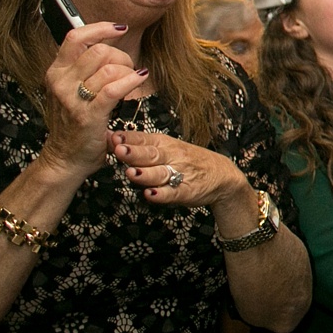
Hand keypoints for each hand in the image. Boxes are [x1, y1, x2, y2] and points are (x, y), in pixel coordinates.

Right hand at [40, 23, 147, 175]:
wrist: (65, 157)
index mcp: (56, 72)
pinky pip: (115, 88)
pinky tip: (139, 79)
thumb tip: (108, 43)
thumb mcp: (70, 89)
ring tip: (131, 80)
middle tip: (128, 68)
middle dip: (122, 55)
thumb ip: (83, 68)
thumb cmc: (73, 122)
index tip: (120, 28)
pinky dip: (132, 80)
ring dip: (128, 71)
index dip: (101, 28)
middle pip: (99, 50)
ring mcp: (73, 99)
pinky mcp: (89, 114)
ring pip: (109, 67)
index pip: (75, 37)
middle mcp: (61, 82)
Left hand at [116, 131, 256, 217]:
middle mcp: (172, 157)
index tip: (112, 137)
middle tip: (119, 150)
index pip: (144, 139)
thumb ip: (141, 146)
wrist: (222, 175)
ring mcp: (180, 174)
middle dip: (134, 153)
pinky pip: (173, 193)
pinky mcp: (186, 191)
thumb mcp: (168, 147)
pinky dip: (162, 194)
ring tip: (132, 173)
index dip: (128, 139)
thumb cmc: (188, 160)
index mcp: (165, 144)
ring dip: (146, 174)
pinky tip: (151, 194)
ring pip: (160, 174)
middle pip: (150, 155)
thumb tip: (110, 138)